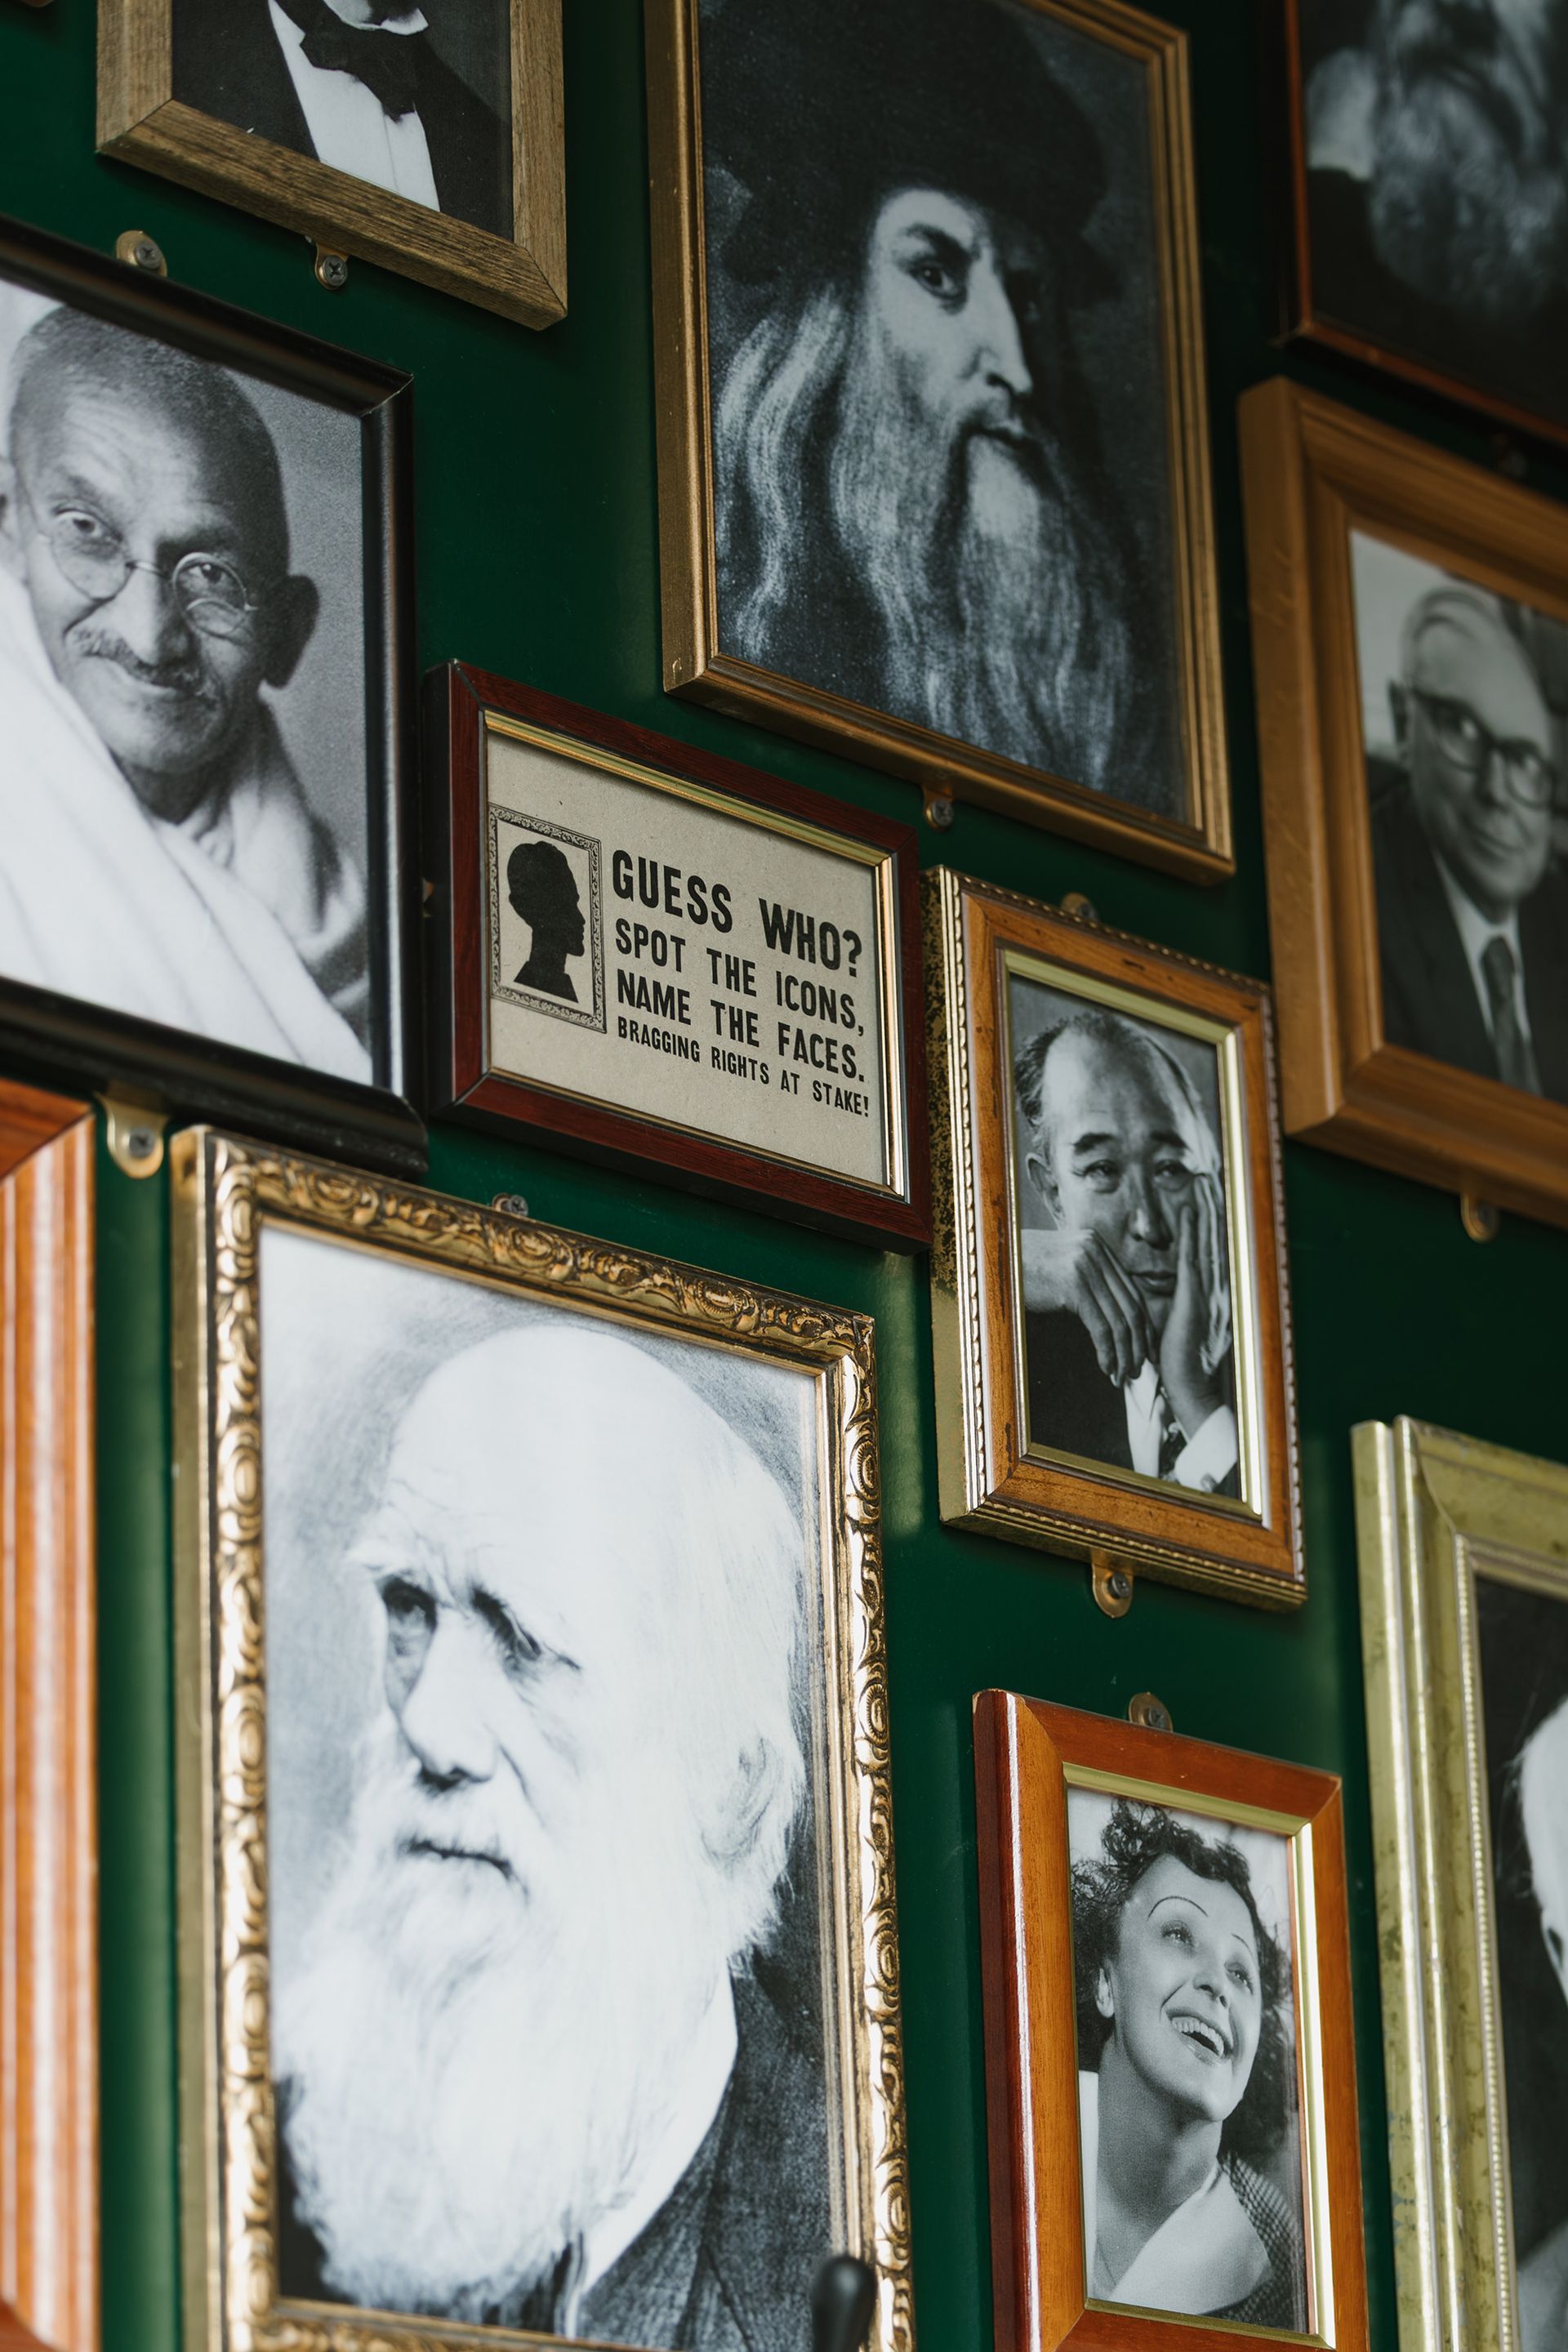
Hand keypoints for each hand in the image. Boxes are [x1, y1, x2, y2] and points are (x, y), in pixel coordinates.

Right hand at [1019, 1226, 1151, 1391]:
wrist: (989, 1261)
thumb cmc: (1020, 1271)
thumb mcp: (1060, 1266)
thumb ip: (1087, 1278)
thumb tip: (1113, 1315)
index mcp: (1097, 1244)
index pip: (1132, 1291)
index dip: (1143, 1326)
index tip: (1145, 1351)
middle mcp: (1096, 1250)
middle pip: (1132, 1306)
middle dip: (1138, 1345)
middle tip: (1137, 1371)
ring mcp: (1085, 1265)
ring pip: (1119, 1320)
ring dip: (1125, 1355)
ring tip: (1123, 1377)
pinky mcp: (1073, 1285)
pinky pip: (1101, 1327)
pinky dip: (1108, 1352)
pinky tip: (1107, 1368)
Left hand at [1158, 1175, 1230, 1440]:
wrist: (1186, 1383)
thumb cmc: (1175, 1359)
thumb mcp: (1171, 1324)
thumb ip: (1169, 1303)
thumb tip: (1154, 1288)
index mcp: (1205, 1295)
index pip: (1206, 1253)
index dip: (1205, 1227)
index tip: (1201, 1201)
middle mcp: (1211, 1288)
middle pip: (1212, 1241)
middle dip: (1210, 1212)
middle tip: (1207, 1182)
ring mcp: (1205, 1291)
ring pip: (1205, 1243)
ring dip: (1203, 1214)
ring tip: (1201, 1186)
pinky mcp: (1193, 1296)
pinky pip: (1192, 1257)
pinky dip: (1191, 1233)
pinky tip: (1188, 1212)